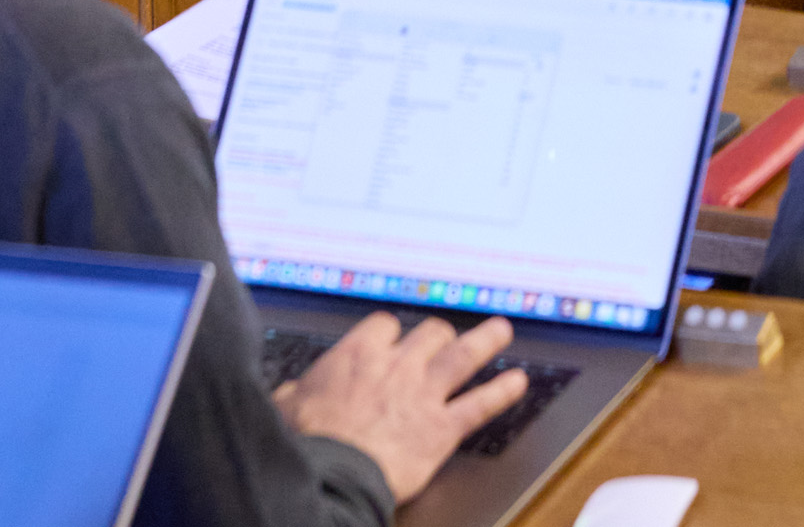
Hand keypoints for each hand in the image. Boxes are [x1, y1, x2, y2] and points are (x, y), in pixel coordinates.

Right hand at [275, 310, 527, 502]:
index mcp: (357, 356)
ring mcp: (423, 394)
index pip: (384, 326)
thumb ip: (294, 395)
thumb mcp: (284, 409)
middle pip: (430, 333)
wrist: (329, 478)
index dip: (390, 334)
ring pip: (464, 356)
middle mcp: (396, 366)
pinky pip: (479, 405)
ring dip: (487, 341)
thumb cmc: (304, 446)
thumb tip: (287, 394)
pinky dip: (501, 393)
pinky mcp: (441, 429)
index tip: (393, 339)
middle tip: (448, 337)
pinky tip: (517, 384)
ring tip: (502, 330)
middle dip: (440, 335)